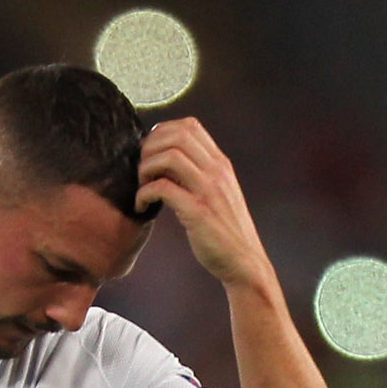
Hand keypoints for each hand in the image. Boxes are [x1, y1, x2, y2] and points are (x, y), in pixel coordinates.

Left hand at [136, 119, 272, 292]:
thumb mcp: (217, 193)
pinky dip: (144, 194)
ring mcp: (209, 190)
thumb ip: (199, 174)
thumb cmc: (224, 230)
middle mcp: (217, 171)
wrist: (244, 262)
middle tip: (141, 169)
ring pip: (169, 157)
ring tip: (141, 186)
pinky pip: (162, 188)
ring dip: (146, 168)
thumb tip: (166, 160)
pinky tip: (142, 206)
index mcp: (220, 164)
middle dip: (150, 147)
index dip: (162, 132)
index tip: (150, 153)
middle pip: (177, 134)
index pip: (189, 125)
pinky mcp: (198, 212)